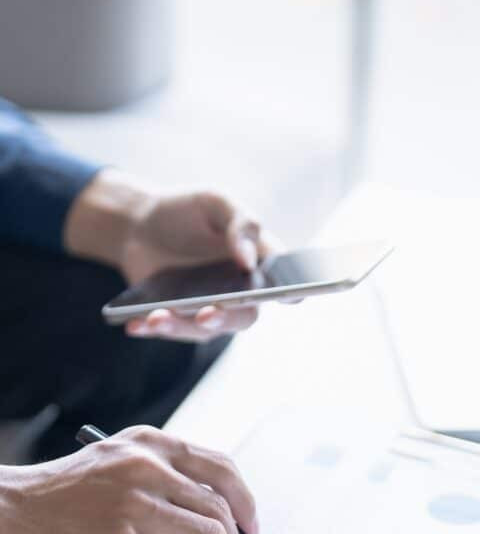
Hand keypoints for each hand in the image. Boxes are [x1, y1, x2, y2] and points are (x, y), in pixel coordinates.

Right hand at [0, 426, 256, 533]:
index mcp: (152, 445)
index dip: (245, 500)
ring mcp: (134, 508)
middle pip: (219, 508)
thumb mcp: (117, 460)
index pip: (221, 468)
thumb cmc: (62, 493)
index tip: (253, 523)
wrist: (6, 514)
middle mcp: (148, 470)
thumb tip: (214, 509)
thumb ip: (162, 474)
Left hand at [65, 169, 275, 341]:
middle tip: (208, 313)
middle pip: (244, 316)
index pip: (284, 285)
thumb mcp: (214, 202)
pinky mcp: (179, 319)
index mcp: (259, 265)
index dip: (291, 293)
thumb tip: (248, 260)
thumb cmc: (187, 212)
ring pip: (204, 329)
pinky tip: (135, 323)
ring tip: (156, 316)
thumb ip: (241, 223)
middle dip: (226, 318)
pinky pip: (170, 331)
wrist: (140, 224)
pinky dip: (151, 328)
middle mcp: (240, 294)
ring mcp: (210, 310)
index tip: (287, 297)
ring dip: (180, 326)